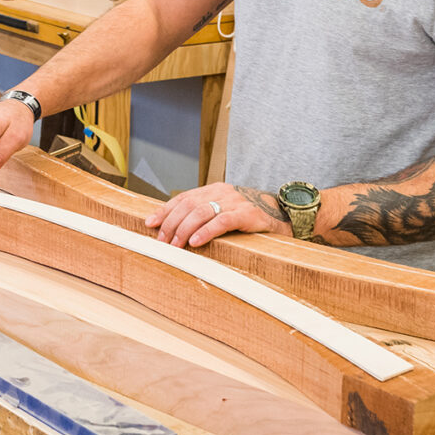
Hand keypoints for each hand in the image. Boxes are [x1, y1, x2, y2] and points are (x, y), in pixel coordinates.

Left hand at [146, 184, 290, 247]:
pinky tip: (196, 242)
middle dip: (171, 223)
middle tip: (162, 241)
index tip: (150, 223)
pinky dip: (206, 231)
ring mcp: (235, 201)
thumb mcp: (224, 210)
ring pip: (202, 212)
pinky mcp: (247, 214)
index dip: (165, 210)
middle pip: (188, 205)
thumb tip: (175, 229)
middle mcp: (222, 192)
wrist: (283, 214)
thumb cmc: (250, 217)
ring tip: (174, 245)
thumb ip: (204, 214)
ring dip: (184, 230)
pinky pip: (222, 221)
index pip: (183, 197)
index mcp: (214, 189)